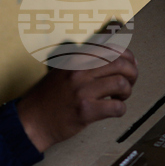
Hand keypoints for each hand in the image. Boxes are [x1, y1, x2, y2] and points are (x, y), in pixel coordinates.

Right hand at [17, 48, 138, 152]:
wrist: (31, 121)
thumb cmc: (51, 97)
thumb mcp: (64, 70)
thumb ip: (86, 60)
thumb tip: (121, 57)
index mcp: (75, 58)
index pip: (108, 44)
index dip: (127, 52)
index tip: (132, 62)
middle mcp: (78, 71)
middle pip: (120, 63)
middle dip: (133, 73)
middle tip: (130, 82)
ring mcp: (81, 90)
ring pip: (121, 83)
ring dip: (127, 91)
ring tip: (120, 96)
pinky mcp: (85, 110)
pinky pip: (116, 107)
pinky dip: (121, 109)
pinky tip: (114, 109)